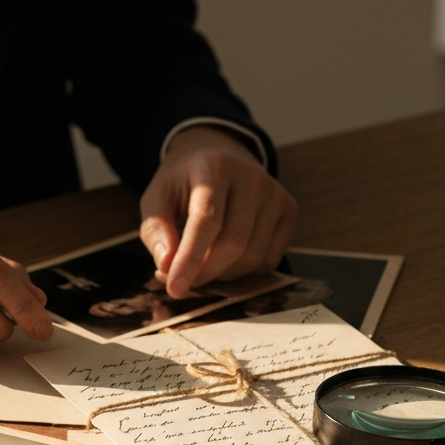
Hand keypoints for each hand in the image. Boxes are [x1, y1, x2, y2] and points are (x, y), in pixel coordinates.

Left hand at [139, 125, 296, 298]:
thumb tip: (167, 269)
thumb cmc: (184, 182)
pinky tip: (227, 258)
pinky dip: (245, 271)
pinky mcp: (289, 210)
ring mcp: (275, 193)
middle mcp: (252, 177)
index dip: (190, 260)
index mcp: (215, 166)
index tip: (175, 288)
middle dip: (205, 273)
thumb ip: (156, 232)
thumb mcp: (157, 198)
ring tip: (203, 263)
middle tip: (182, 281)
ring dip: (224, 274)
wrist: (219, 156)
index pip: (207, 221)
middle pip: (233, 244)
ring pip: (253, 257)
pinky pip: (270, 260)